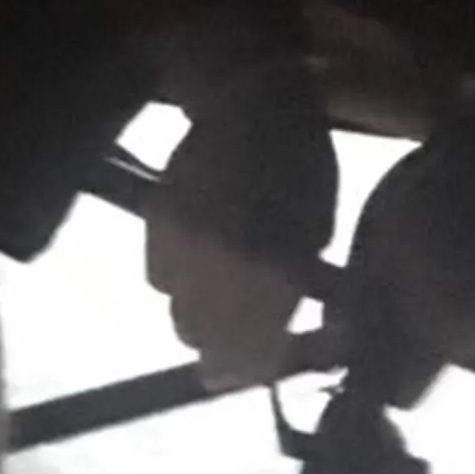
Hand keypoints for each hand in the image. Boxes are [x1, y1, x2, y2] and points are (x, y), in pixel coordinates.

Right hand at [146, 61, 337, 390]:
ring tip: (220, 290)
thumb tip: (301, 336)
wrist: (247, 104)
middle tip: (238, 335)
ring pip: (175, 312)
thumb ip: (302, 288)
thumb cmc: (300, 168)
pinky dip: (176, 277)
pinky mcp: (154, 226)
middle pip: (200, 340)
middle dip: (220, 345)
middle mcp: (219, 269)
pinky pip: (157, 277)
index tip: (256, 369)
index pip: (249, 351)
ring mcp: (180, 247)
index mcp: (271, 274)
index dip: (251, 369)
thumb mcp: (320, 231)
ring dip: (198, 311)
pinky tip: (198, 257)